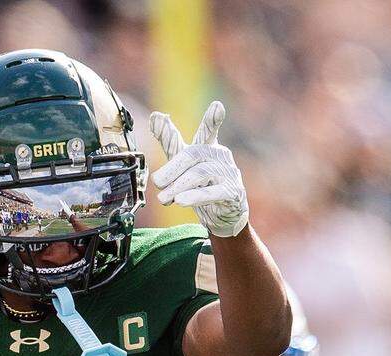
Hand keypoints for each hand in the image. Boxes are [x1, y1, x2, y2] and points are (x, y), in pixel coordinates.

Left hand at [149, 101, 248, 237]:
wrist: (222, 215)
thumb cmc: (201, 184)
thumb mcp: (182, 163)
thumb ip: (170, 141)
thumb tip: (156, 115)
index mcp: (208, 147)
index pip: (207, 131)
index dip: (211, 120)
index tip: (217, 105)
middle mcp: (221, 156)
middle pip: (194, 155)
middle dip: (172, 168)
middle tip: (157, 182)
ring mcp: (229, 174)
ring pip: (200, 174)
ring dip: (178, 186)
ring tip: (163, 199)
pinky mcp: (233, 193)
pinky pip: (213, 193)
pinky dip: (195, 196)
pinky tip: (181, 201)